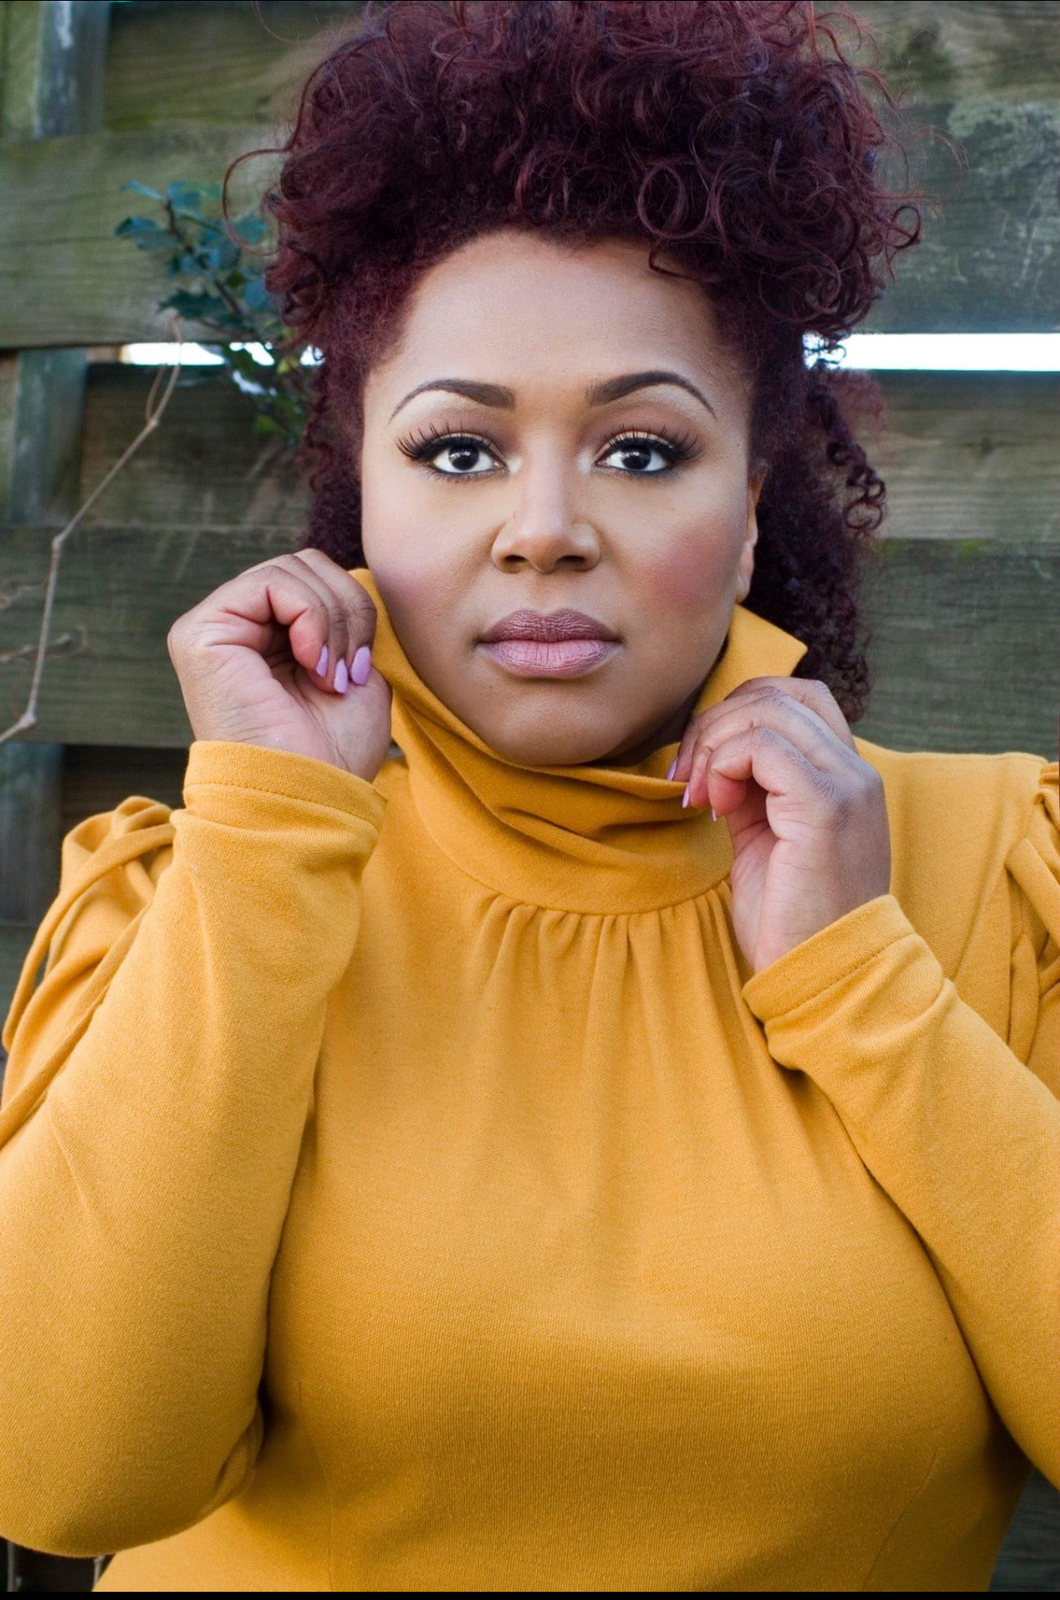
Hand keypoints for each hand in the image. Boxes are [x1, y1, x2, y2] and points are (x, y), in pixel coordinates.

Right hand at [167, 549, 391, 780]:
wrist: (307, 795)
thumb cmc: (333, 752)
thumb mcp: (356, 670)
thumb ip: (348, 619)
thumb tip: (360, 575)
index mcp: (268, 639)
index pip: (317, 580)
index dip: (354, 610)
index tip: (362, 670)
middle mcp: (236, 630)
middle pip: (306, 565)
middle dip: (347, 611)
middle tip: (350, 670)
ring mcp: (213, 628)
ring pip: (292, 569)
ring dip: (332, 620)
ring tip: (330, 676)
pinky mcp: (199, 633)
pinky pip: (270, 582)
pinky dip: (309, 616)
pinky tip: (310, 662)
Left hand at [670, 678, 891, 974]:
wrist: (825, 976)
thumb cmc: (791, 919)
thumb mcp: (764, 838)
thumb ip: (750, 790)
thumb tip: (711, 754)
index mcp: (845, 775)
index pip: (795, 696)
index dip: (737, 713)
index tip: (701, 769)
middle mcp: (855, 771)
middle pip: (776, 694)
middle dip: (714, 725)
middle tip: (686, 779)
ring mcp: (846, 784)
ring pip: (766, 711)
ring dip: (713, 746)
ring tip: (699, 798)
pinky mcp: (826, 805)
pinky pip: (761, 747)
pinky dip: (723, 766)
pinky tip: (716, 811)